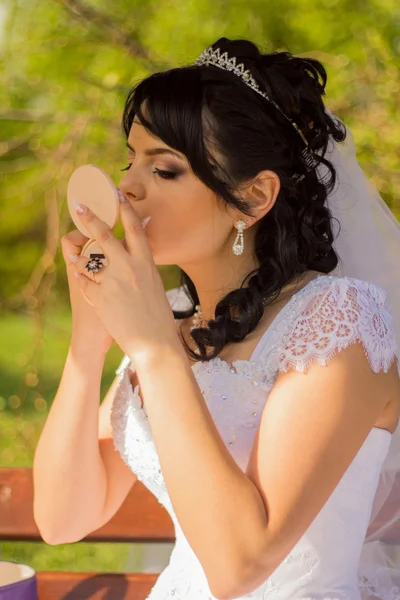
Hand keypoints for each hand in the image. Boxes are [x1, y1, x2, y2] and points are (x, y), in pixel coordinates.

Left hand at [70, 196, 179, 361]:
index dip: (124, 207)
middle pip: (104, 234)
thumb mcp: (154, 284)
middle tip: (79, 205)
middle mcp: (128, 267)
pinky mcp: (101, 297)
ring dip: (78, 254)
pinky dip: (81, 278)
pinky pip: (84, 281)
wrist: (155, 342)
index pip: (134, 227)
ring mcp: (113, 281)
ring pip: (87, 259)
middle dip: (89, 217)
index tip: (116, 193)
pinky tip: (79, 277)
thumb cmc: (158, 316)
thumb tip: (138, 250)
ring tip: (72, 250)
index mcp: (146, 262)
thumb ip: (143, 265)